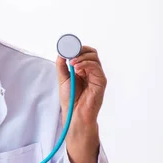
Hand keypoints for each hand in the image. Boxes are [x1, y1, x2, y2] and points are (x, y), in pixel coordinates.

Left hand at [56, 46, 106, 162]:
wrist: (74, 115)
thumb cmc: (70, 99)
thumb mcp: (63, 79)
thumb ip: (62, 66)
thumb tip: (61, 52)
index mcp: (84, 70)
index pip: (84, 53)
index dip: (77, 48)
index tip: (67, 47)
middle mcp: (92, 72)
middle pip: (91, 53)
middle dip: (80, 50)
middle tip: (70, 54)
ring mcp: (97, 77)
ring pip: (94, 58)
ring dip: (82, 58)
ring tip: (72, 64)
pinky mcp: (101, 82)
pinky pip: (96, 68)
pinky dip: (86, 65)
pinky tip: (77, 69)